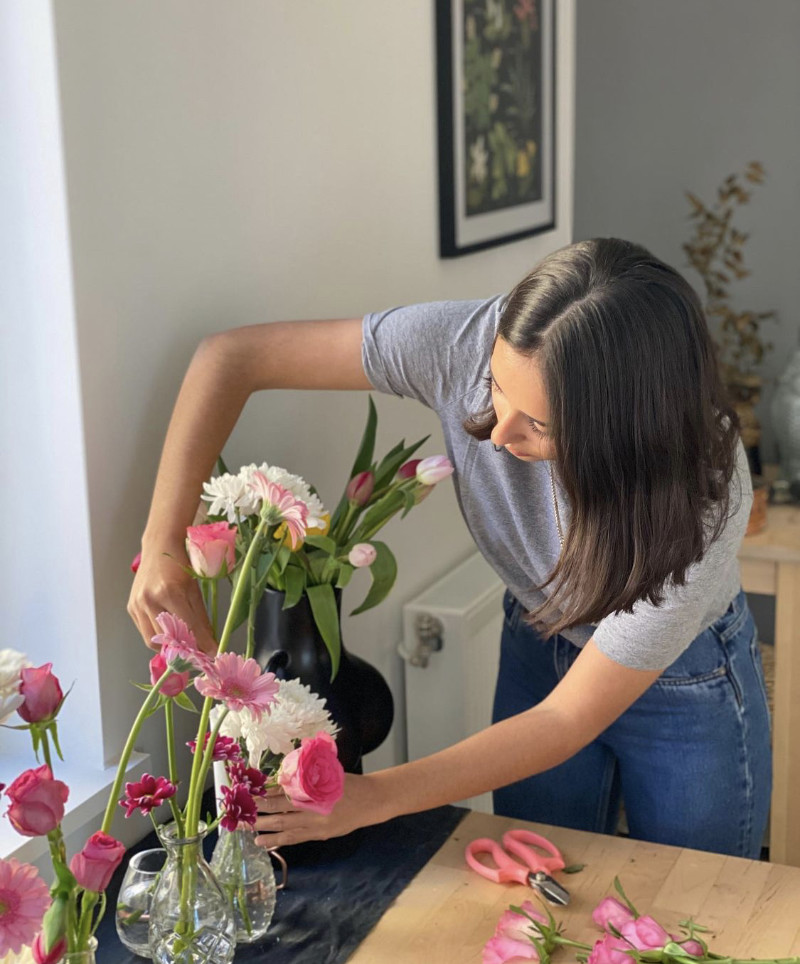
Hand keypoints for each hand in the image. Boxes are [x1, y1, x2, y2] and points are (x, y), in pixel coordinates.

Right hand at [127, 545, 216, 654]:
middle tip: (197, 651)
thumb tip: (209, 642)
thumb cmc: (180, 565)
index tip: (211, 654)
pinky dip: (158, 634)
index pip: (188, 626)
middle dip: (184, 648)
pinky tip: (168, 629)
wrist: (158, 547)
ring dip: (168, 645)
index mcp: (169, 592)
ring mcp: (137, 605)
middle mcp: (150, 599)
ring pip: (153, 640)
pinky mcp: (131, 608)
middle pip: (168, 638)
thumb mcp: (195, 589)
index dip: (201, 643)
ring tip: (183, 642)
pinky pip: (145, 630)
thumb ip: (201, 617)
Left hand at [253, 775, 385, 847]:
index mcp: (316, 796)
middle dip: (262, 818)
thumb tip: (281, 780)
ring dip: (269, 834)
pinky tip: (272, 843)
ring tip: (253, 838)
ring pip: (289, 832)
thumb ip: (306, 779)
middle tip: (244, 820)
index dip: (268, 798)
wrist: (371, 801)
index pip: (286, 798)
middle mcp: (315, 814)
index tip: (252, 796)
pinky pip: (299, 839)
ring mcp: (318, 828)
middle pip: (283, 817)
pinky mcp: (322, 836)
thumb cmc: (349, 783)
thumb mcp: (328, 775)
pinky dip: (284, 841)